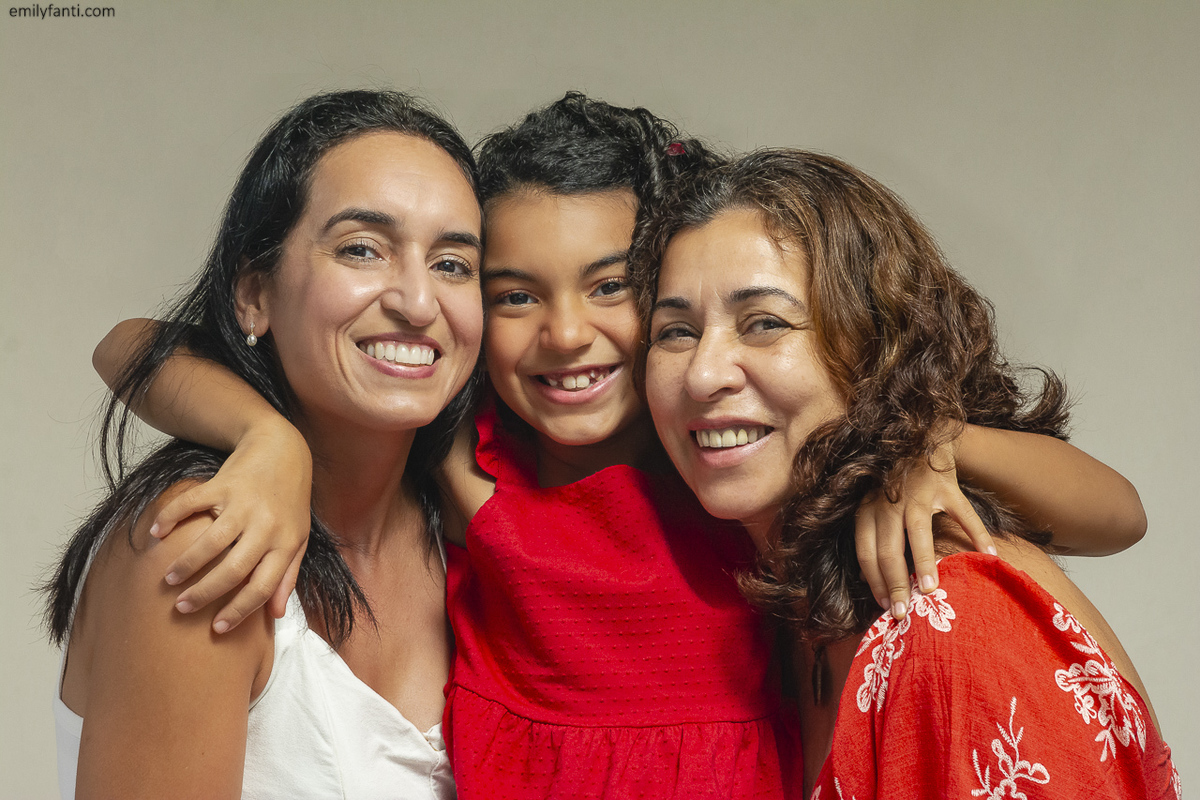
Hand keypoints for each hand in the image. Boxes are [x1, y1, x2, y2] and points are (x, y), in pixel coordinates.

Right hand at [150, 421, 311, 631]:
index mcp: (285, 543)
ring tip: (168, 579)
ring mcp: (244, 504)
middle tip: (182, 607)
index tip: (217, 628)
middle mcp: (266, 526)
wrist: (283, 449)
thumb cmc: (289, 501)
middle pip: (234, 569)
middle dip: (205, 592)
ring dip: (186, 563)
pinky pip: (191, 504)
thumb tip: (275, 615)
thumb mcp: (298, 538)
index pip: (263, 586)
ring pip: (211, 541)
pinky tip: (155, 534)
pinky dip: (170, 519)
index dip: (241, 610)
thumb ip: (287, 575)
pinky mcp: (223, 484)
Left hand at [855, 433, 993, 619]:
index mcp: (867, 509)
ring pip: (918, 534)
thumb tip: (870, 581)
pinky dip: (976, 534)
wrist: (918, 434)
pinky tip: (987, 554)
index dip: (874, 581)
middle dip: (895, 584)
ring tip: (931, 591)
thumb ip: (872, 536)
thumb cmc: (894, 479)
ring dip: (923, 564)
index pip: (865, 553)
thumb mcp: (873, 504)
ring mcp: (918, 492)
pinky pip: (963, 514)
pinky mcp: (946, 485)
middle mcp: (888, 502)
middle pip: (887, 550)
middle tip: (904, 612)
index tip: (884, 606)